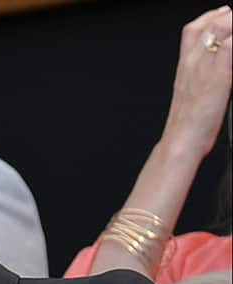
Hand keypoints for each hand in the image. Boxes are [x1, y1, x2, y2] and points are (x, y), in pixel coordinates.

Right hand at [161, 6, 231, 157]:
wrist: (181, 141)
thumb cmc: (188, 125)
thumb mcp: (190, 95)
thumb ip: (201, 76)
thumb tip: (216, 67)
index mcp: (184, 65)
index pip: (195, 28)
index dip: (213, 17)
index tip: (226, 16)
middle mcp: (193, 61)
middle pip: (212, 22)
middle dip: (230, 17)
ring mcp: (205, 66)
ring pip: (224, 27)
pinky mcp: (220, 74)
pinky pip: (232, 46)